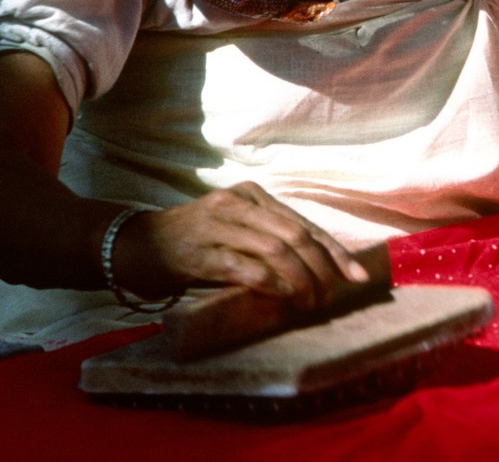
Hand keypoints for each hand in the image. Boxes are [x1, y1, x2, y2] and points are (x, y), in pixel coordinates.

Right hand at [115, 183, 370, 310]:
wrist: (141, 244)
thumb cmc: (197, 240)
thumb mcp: (237, 227)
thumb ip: (271, 237)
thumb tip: (320, 268)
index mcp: (253, 194)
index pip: (305, 224)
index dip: (335, 252)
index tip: (357, 276)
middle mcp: (239, 203)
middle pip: (297, 237)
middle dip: (321, 270)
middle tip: (328, 298)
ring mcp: (220, 225)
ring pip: (277, 251)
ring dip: (300, 282)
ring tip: (308, 304)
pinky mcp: (203, 252)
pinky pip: (247, 268)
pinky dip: (271, 285)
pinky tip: (282, 297)